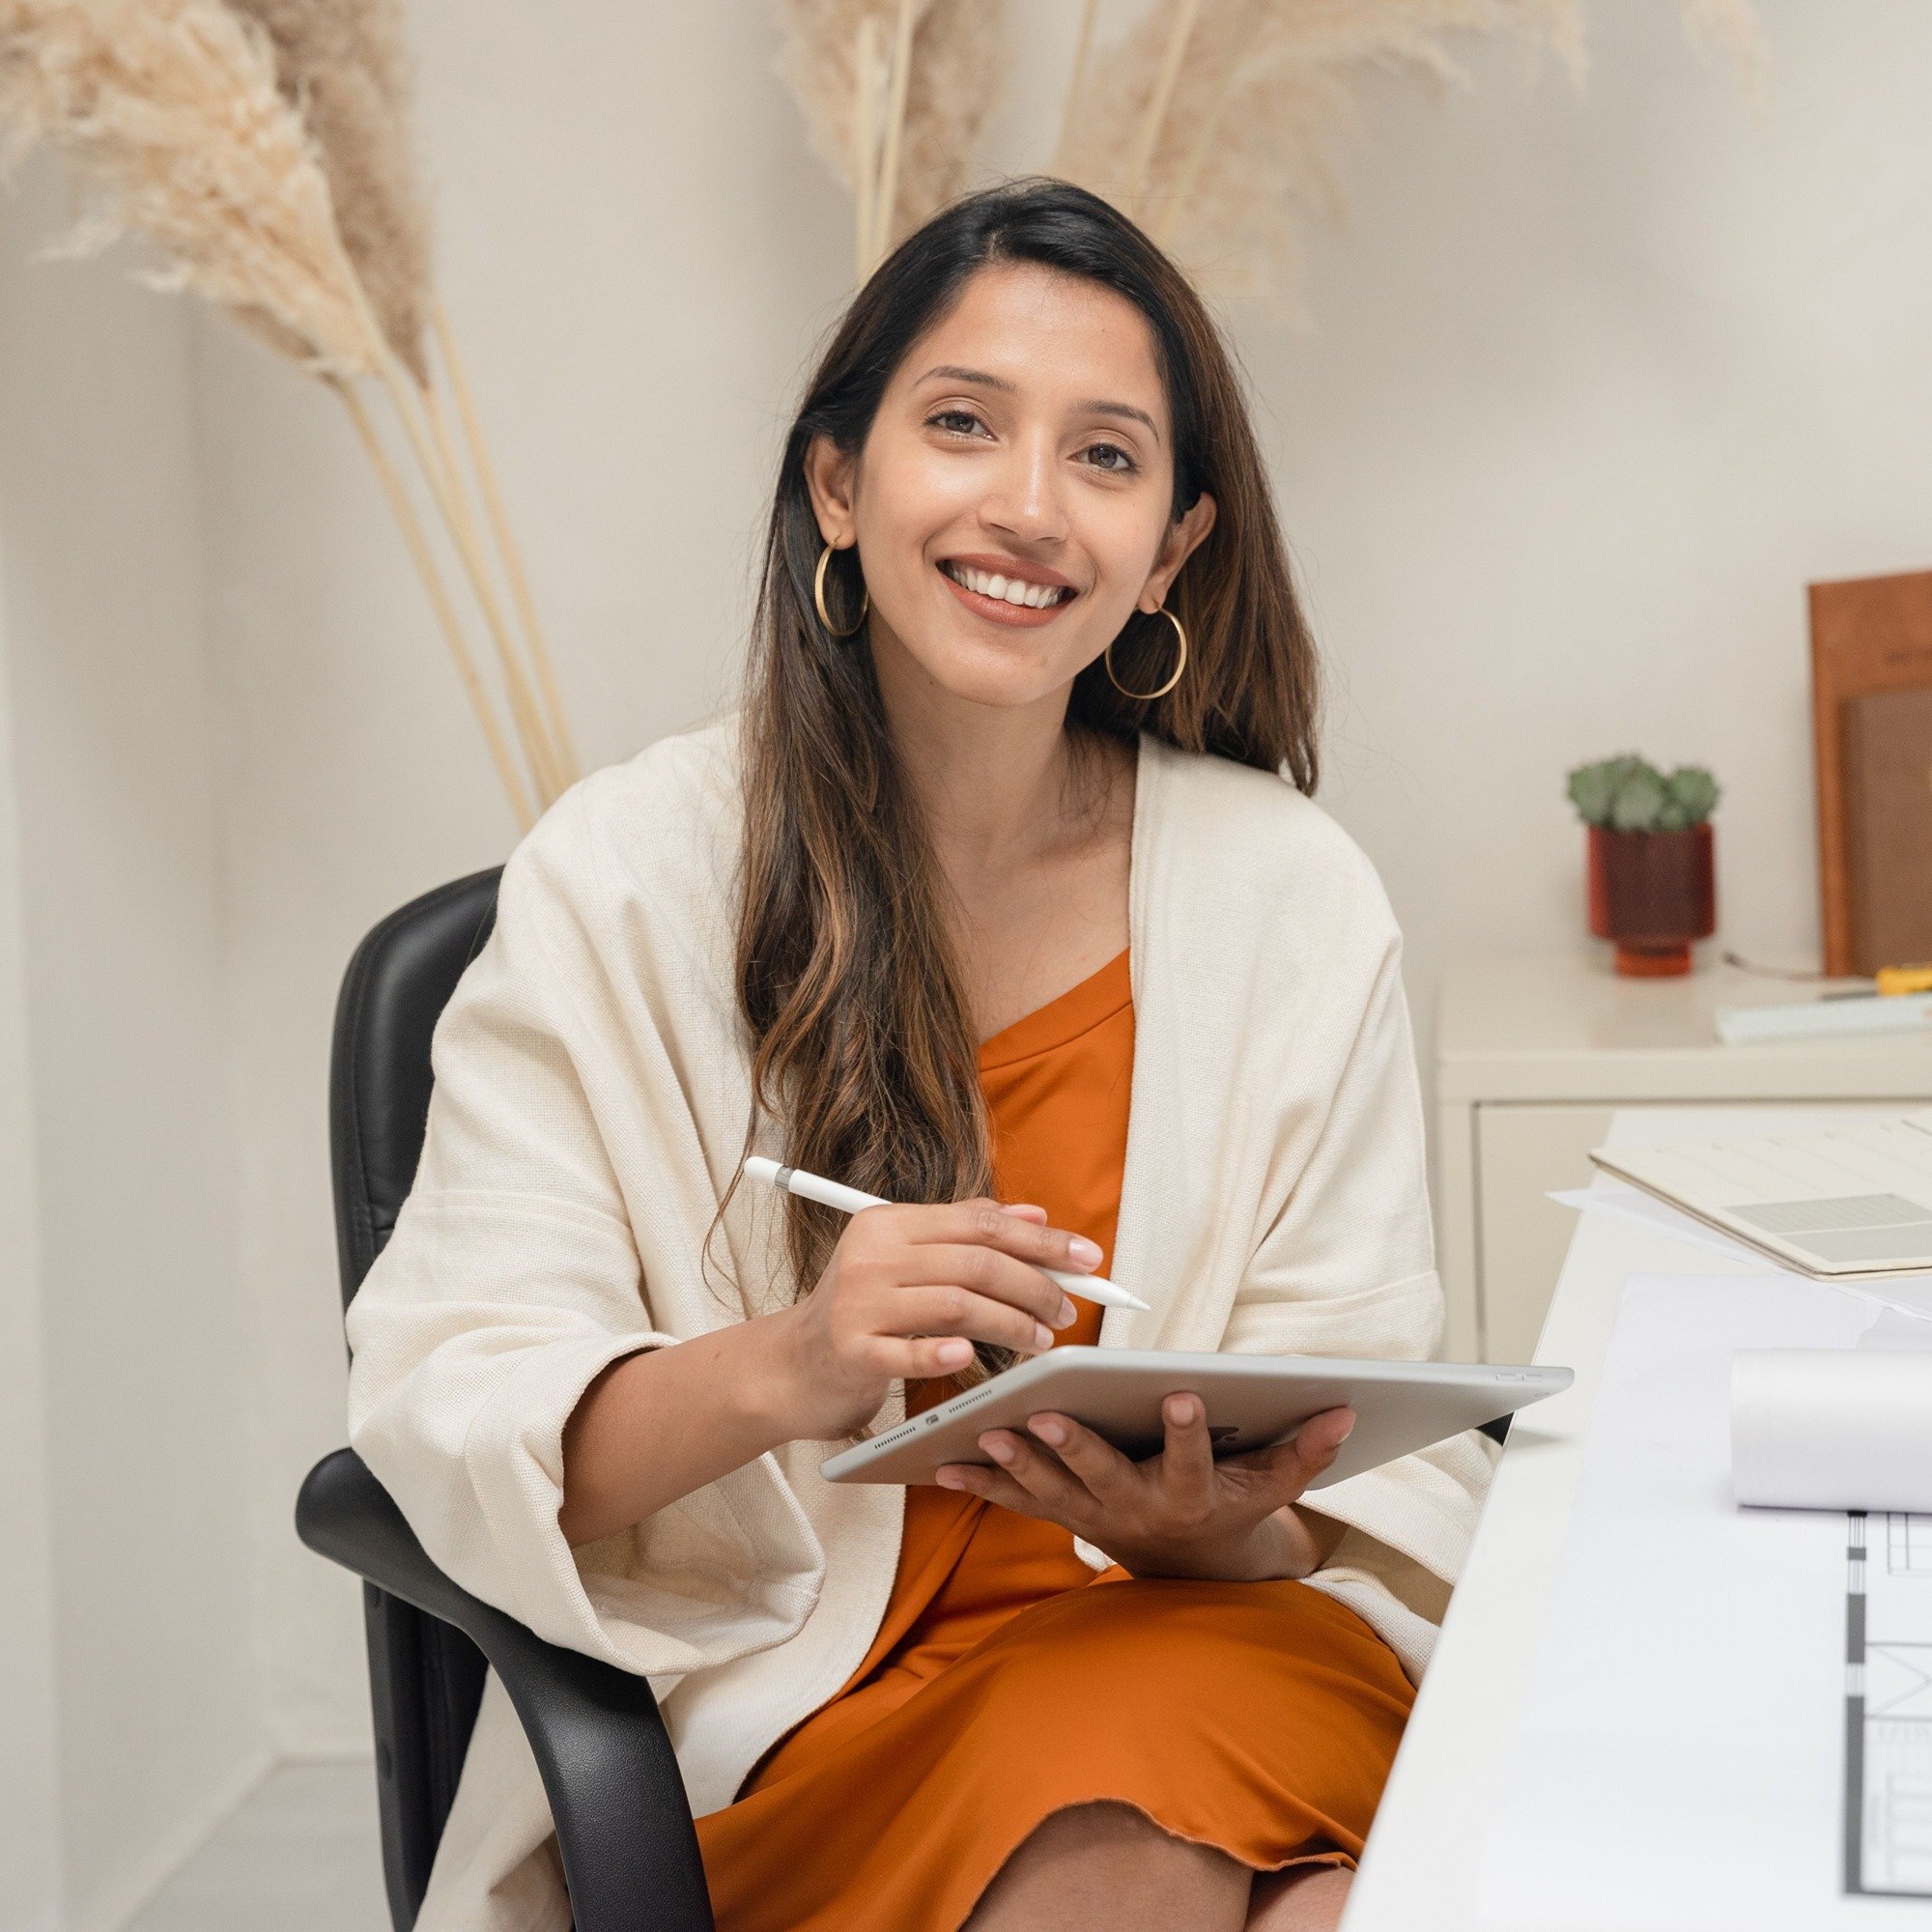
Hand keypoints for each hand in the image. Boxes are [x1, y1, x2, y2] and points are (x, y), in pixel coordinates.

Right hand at [767, 1198, 1098, 1440]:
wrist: (793, 1367)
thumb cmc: (863, 1312)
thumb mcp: (907, 1260)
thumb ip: (965, 1233)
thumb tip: (1035, 1216)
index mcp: (889, 1223)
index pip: (980, 1223)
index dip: (1042, 1241)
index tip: (1088, 1259)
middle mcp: (872, 1255)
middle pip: (974, 1261)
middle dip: (1035, 1285)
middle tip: (1069, 1310)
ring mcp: (858, 1303)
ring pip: (955, 1304)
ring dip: (1012, 1323)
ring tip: (1043, 1341)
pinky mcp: (850, 1351)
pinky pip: (908, 1351)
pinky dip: (944, 1353)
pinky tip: (973, 1359)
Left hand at [934, 1393, 1355, 1582]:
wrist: (1189, 1565)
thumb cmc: (1231, 1506)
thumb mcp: (1273, 1486)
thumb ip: (1305, 1452)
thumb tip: (1345, 1410)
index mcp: (1191, 1497)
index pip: (1194, 1463)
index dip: (1189, 1432)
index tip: (1182, 1393)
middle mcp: (1137, 1511)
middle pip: (1106, 1480)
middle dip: (1077, 1449)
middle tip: (1048, 1415)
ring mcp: (1093, 1517)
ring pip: (1051, 1494)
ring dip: (1017, 1465)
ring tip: (988, 1431)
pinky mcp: (1061, 1515)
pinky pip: (1016, 1503)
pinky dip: (982, 1484)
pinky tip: (944, 1461)